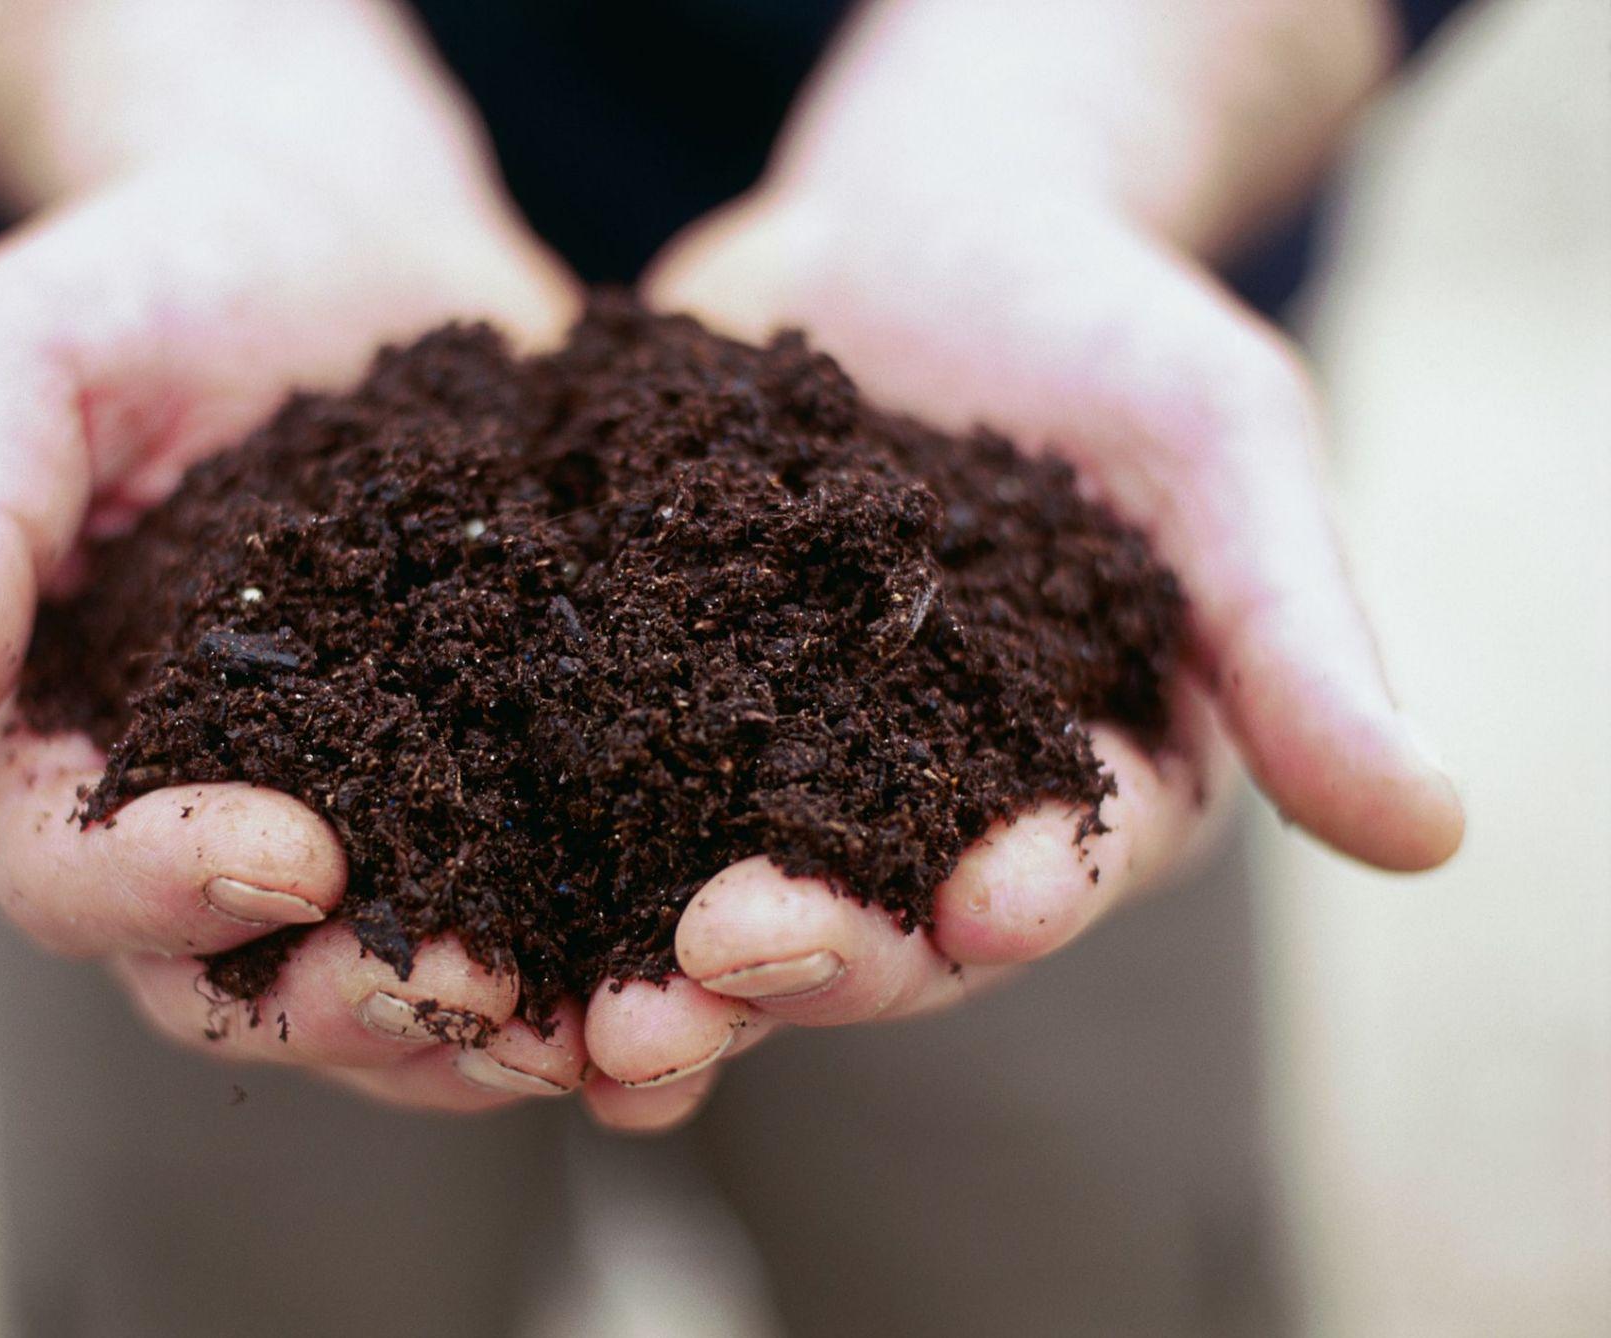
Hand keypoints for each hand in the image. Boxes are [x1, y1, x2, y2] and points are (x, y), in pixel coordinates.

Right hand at [0, 0, 591, 1112]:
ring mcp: (363, 819)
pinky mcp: (496, 788)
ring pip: (401, 990)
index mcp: (66, 749)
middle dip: (355, 1000)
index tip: (292, 851)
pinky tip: (696, 982)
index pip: (76, 873)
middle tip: (468, 986)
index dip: (169, 888)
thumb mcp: (28, 367)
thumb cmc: (156, 280)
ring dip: (495, 1033)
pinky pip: (541, 910)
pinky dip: (605, 961)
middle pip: (248, 981)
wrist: (334, 231)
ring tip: (604, 1030)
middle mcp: (206, 821)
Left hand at [571, 0, 1463, 1130]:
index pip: (1051, 872)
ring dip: (635, 964)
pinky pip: (578, 786)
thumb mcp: (1214, 446)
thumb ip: (1295, 632)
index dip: (1014, 901)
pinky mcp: (642, 703)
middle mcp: (912, 815)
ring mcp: (764, 769)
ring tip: (567, 1007)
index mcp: (1072, 785)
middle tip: (703, 977)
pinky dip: (523, 837)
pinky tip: (452, 876)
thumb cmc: (1100, 326)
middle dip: (793, 960)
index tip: (971, 911)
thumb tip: (1437, 836)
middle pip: (860, 920)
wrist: (923, 232)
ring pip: (699, 892)